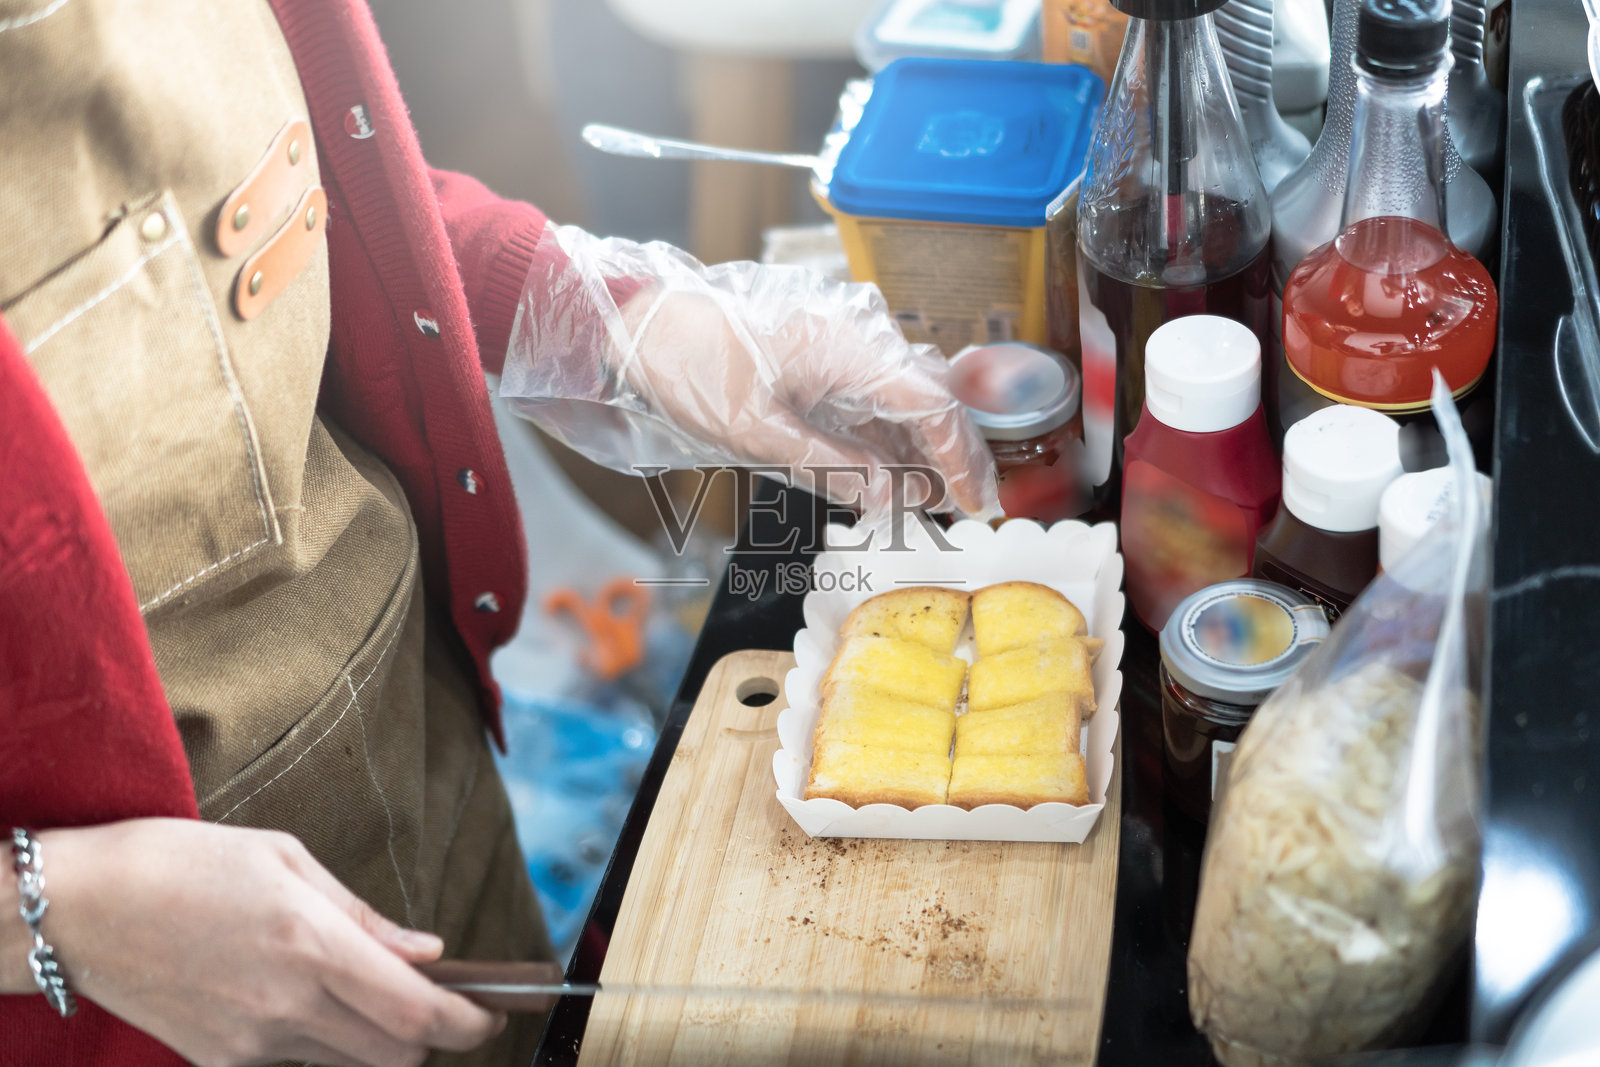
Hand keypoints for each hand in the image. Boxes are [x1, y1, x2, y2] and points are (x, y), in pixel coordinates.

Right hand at [36, 819, 502, 1066]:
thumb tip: (425, 952)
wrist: (78, 908)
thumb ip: (362, 915)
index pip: (418, 1013)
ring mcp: (251, 1041)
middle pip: (395, 1055)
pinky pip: (295, 1063)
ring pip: (348, 1064)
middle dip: (429, 1036)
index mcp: (313, 945)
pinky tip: (306, 999)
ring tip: (368, 992)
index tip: (489, 1016)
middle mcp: (288, 1005)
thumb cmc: (183, 863)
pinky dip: (321, 1042)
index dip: (467, 1024)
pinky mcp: (218, 1058)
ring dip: (376, 1039)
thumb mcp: (285, 859)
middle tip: (437, 1002)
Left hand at [618, 283, 999, 517]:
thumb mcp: (756, 431)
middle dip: (957, 453)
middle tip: (974, 506)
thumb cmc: (690, 367)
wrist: (643, 325)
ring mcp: (845, 344)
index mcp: (849, 346)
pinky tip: (900, 473)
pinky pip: (875, 396)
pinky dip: (894, 436)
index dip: (962, 456)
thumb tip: (891, 499)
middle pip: (933, 396)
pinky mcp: (826, 357)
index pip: (932, 403)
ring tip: (939, 499)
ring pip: (909, 397)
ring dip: (927, 447)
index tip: (978, 501)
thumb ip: (830, 466)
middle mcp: (859, 337)